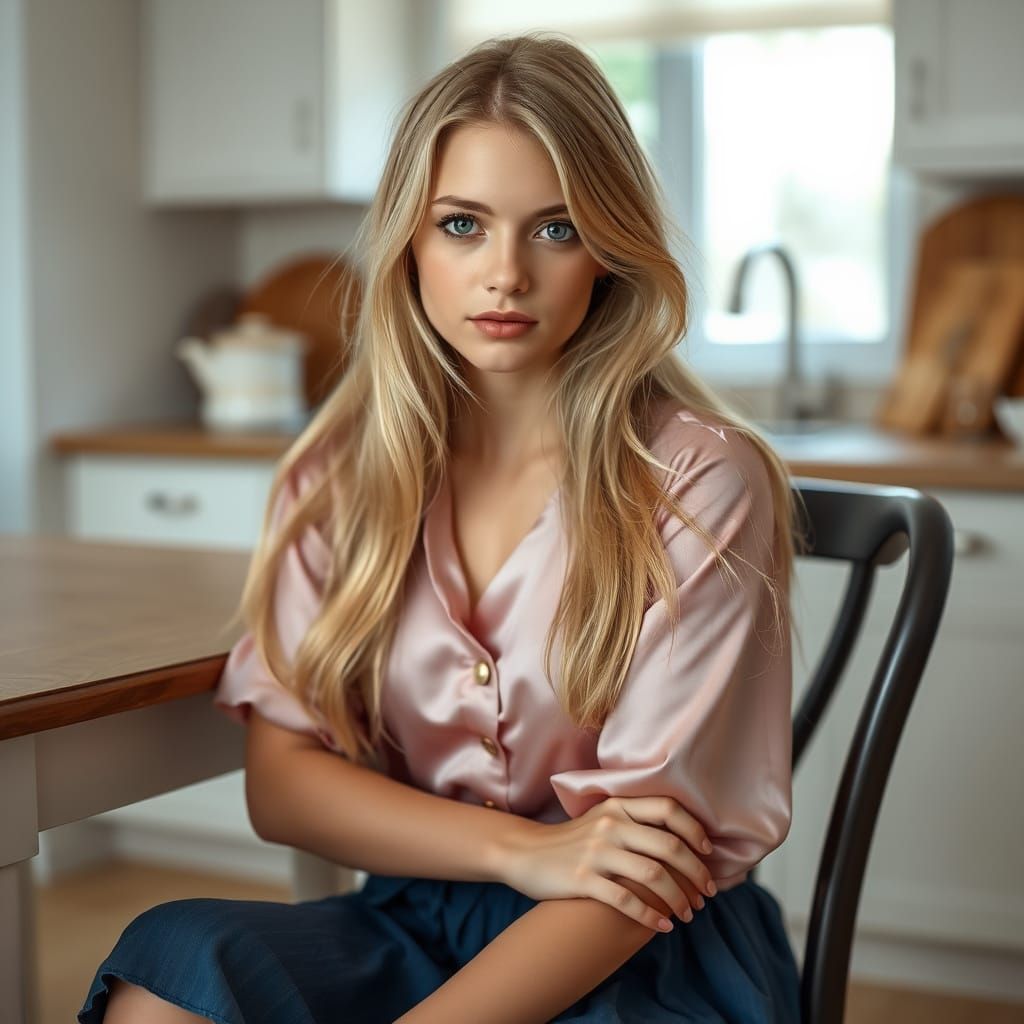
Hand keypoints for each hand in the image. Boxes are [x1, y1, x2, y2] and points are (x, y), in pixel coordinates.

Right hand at [497, 796, 716, 931]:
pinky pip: (626, 900)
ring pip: (653, 876)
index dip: (695, 831)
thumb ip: (635, 821)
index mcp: (618, 805)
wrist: (525, 852)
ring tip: (688, 914)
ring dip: (679, 899)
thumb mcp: (602, 818)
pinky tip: (663, 927)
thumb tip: (682, 841)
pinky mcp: (582, 880)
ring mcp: (596, 852)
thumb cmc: (572, 840)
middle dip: (696, 873)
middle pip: (669, 846)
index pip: (668, 810)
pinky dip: (651, 917)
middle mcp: (610, 825)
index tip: (708, 853)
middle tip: (707, 893)